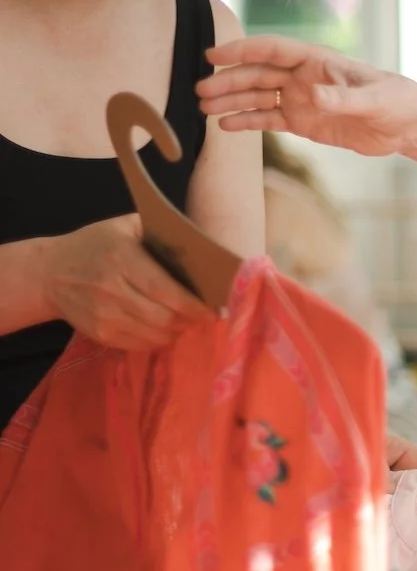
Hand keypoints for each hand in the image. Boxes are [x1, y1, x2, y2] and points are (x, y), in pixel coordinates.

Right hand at [42, 215, 209, 351]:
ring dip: (178, 331)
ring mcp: (104, 316)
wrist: (50, 273)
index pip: (164, 289)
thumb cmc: (95, 244)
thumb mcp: (124, 226)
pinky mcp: (100, 334)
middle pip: (163, 316)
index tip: (213, 307)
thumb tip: (202, 247)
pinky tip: (167, 328)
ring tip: (189, 321)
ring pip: (154, 334)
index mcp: (122, 258)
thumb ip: (160, 232)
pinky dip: (159, 340)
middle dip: (190, 319)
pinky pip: (140, 344)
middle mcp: (112, 289)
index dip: (192, 303)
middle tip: (206, 315)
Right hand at [198, 36, 416, 157]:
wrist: (406, 125)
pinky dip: (247, 122)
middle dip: (228, 81)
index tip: (213, 56)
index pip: (271, 50)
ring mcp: (300, 99)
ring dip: (231, 102)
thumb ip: (343, 98)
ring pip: (258, 97)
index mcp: (317, 61)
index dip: (242, 51)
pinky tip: (225, 126)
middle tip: (199, 91)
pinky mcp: (303, 122)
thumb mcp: (373, 100)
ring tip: (203, 109)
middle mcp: (303, 77)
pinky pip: (268, 119)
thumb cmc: (395, 101)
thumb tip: (314, 96)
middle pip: (257, 75)